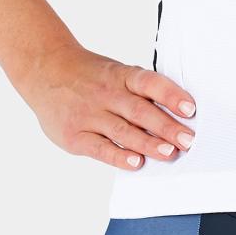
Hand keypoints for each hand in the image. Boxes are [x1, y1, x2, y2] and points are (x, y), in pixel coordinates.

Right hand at [16, 43, 196, 169]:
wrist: (45, 71)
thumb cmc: (89, 76)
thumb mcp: (115, 72)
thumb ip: (139, 91)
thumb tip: (175, 112)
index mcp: (120, 75)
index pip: (149, 83)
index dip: (171, 95)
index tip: (190, 109)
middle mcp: (106, 93)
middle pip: (140, 111)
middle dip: (167, 127)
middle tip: (188, 140)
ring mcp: (89, 115)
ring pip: (123, 131)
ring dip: (148, 144)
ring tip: (170, 153)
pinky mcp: (74, 135)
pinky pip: (100, 148)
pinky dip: (119, 156)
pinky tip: (136, 163)